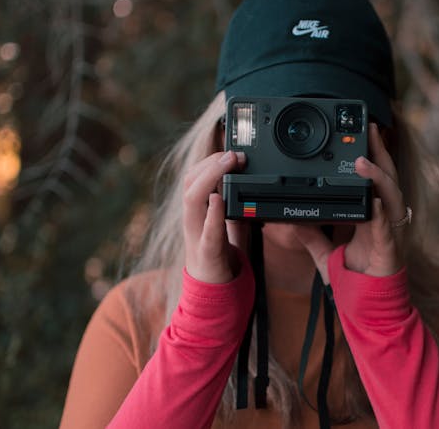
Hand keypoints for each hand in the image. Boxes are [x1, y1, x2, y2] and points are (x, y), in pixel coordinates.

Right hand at [182, 150, 247, 283]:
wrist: (211, 289)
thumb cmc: (218, 253)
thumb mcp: (227, 222)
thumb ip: (233, 204)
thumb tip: (249, 183)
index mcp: (197, 210)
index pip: (194, 176)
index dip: (209, 160)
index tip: (231, 150)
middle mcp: (193, 218)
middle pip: (190, 181)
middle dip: (210, 163)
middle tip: (233, 153)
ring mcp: (197, 234)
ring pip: (192, 199)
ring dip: (210, 178)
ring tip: (227, 165)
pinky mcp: (207, 252)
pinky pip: (207, 231)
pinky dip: (212, 214)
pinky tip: (219, 200)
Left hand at [294, 123, 406, 280]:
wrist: (369, 310)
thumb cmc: (354, 281)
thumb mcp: (324, 254)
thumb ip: (311, 236)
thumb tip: (291, 221)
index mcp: (371, 217)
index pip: (371, 179)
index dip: (369, 156)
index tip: (359, 134)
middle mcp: (383, 219)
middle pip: (386, 178)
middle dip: (380, 152)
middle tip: (369, 128)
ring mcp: (389, 233)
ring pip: (391, 196)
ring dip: (378, 177)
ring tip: (363, 160)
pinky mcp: (389, 250)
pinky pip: (386, 227)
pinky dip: (381, 213)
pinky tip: (376, 201)